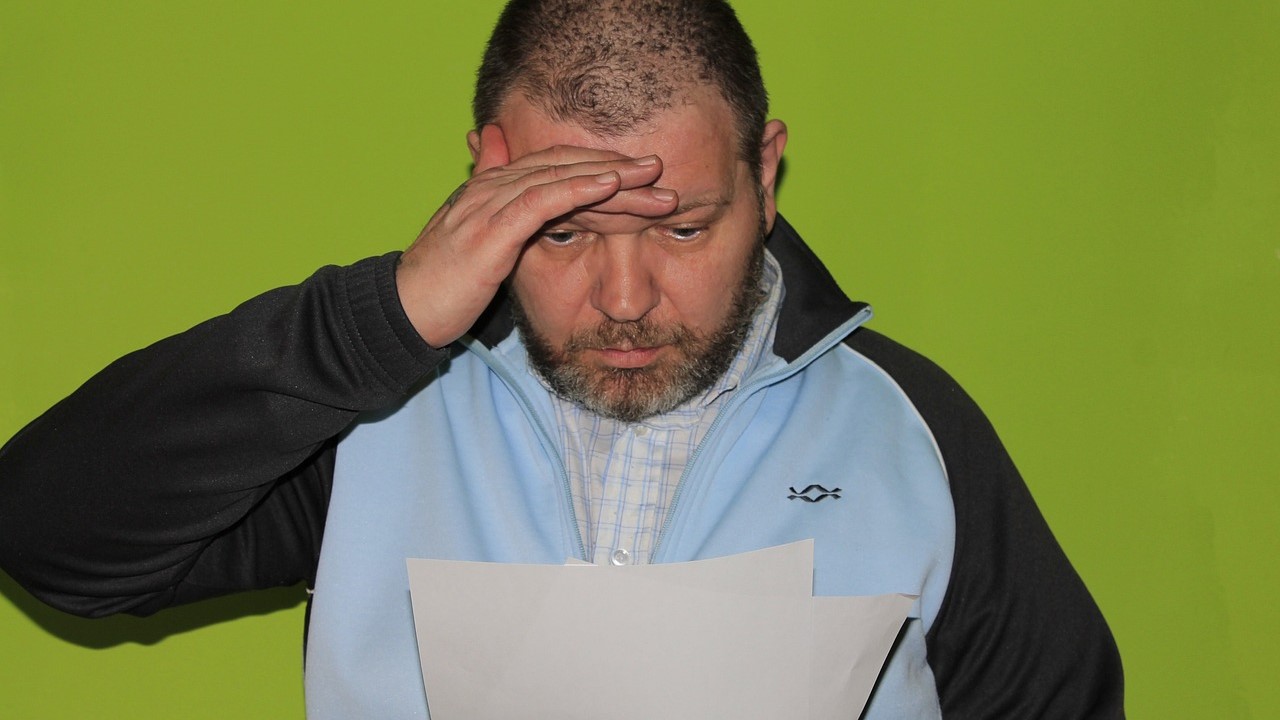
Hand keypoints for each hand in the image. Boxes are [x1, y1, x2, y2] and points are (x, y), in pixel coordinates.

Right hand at [396, 124, 677, 346]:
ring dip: (610, 174)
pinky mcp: (490, 232)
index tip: (640, 174)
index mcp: (490, 190)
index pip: (553, 164)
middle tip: (661, 170)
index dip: (597, 163)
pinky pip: (542, 199)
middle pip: (563, 164)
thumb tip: (497, 166)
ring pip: (559, 176)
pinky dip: (578, 188)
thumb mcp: (473, 242)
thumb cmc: (440, 285)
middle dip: (614, 165)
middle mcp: (490, 188)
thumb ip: (493, 210)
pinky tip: (610, 184)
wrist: (401, 313)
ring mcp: (488, 206)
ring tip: (651, 176)